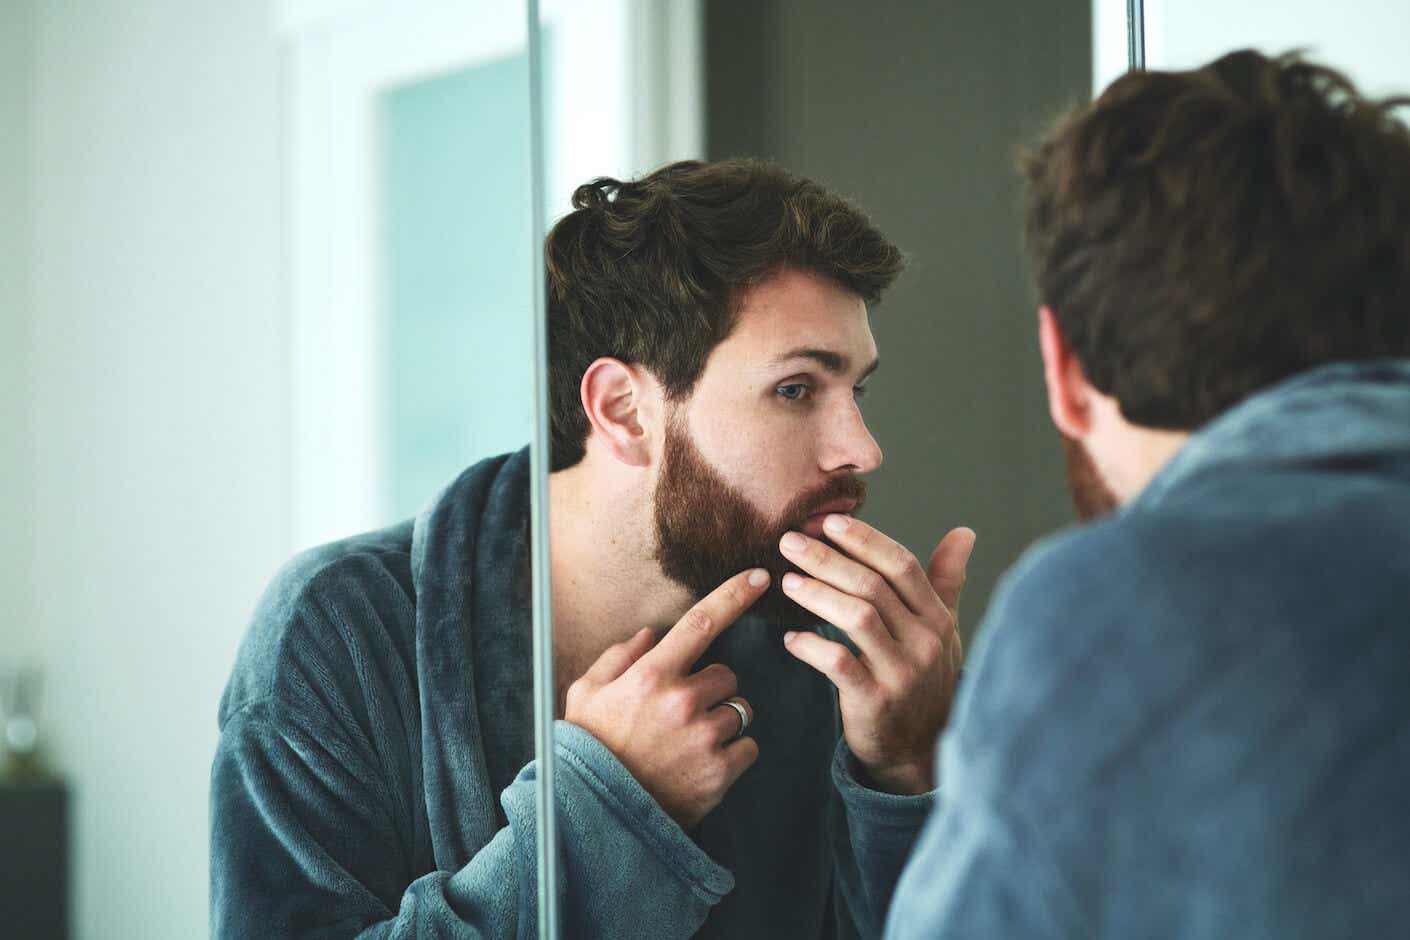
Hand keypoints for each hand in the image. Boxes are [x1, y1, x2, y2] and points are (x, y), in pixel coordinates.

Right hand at [564, 568, 768, 828]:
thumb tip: (649, 634)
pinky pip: (748, 746)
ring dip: (721, 721)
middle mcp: (681, 701)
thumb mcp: (585, 694)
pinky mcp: (720, 772)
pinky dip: (733, 753)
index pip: (701, 622)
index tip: (759, 576)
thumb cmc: (589, 749)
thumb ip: (617, 658)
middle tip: (682, 713)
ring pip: (739, 710)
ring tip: (688, 743)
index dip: (733, 595)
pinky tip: (702, 764)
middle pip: (727, 676)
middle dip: (711, 689)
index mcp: (650, 675)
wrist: (597, 816)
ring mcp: (704, 738)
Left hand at [778, 518, 974, 794]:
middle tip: (790, 541)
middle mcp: (924, 641)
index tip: (828, 521)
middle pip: (873, 587)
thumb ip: (946, 580)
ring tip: (787, 581)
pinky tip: (790, 638)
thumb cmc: (927, 680)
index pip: (902, 566)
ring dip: (817, 595)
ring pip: (857, 618)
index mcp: (937, 618)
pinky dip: (812, 647)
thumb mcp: (943, 630)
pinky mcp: (876, 702)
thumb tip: (964, 532)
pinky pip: (839, 664)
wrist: (921, 750)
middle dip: (828, 559)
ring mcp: (902, 673)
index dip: (865, 540)